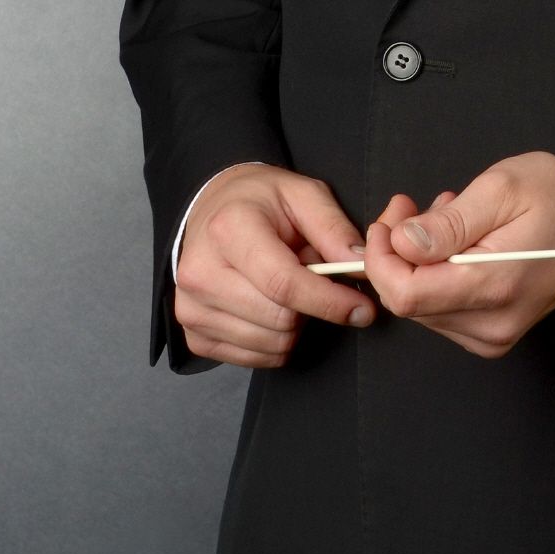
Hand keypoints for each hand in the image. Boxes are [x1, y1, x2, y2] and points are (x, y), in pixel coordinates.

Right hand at [174, 163, 378, 367]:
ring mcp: (191, 308)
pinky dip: (274, 341)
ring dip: (294, 325)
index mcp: (229, 229)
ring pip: (270, 345)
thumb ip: (334, 228)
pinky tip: (270, 307)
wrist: (212, 209)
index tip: (363, 309)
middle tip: (314, 278)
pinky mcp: (192, 334)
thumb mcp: (303, 194)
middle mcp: (201, 272)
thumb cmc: (261, 201)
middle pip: (280, 319)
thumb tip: (360, 267)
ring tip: (287, 286)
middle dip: (313, 307)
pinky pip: (252, 359)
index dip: (330, 301)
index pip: (284, 284)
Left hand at [363, 151, 554, 357]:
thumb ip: (449, 221)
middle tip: (413, 208)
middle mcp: (490, 325)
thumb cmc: (553, 198)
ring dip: (417, 263)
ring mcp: (492, 337)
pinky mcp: (492, 337)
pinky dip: (436, 277)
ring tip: (446, 219)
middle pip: (410, 303)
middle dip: (398, 254)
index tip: (389, 222)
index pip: (407, 295)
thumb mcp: (500, 189)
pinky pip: (441, 312)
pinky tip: (455, 245)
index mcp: (493, 287)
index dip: (381, 260)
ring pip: (421, 308)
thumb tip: (401, 243)